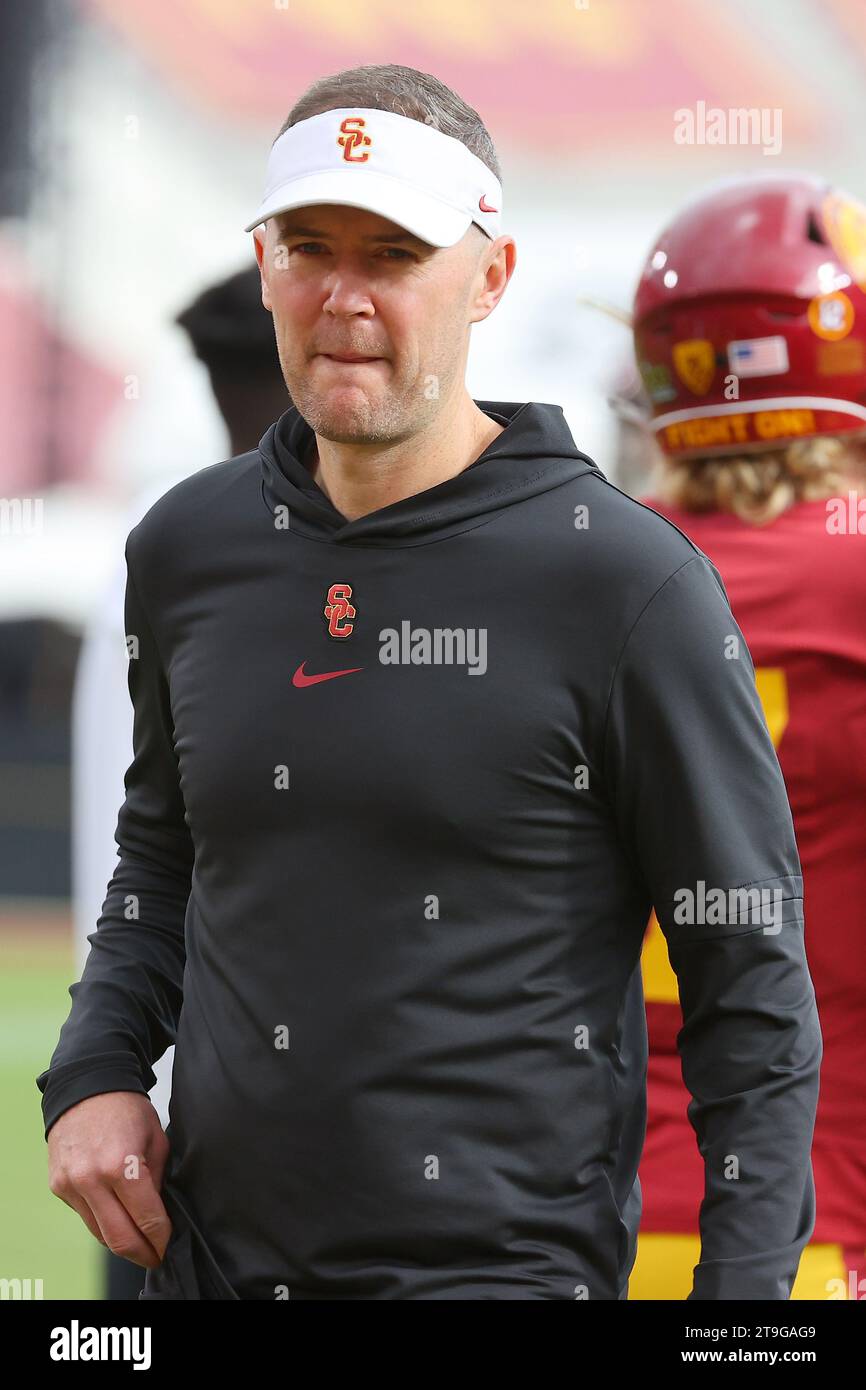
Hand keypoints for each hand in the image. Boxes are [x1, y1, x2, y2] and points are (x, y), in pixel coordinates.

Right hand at [47, 1091, 172, 1267]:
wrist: (86, 1087)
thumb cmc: (127, 1109)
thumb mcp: (157, 1139)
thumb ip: (158, 1180)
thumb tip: (160, 1214)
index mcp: (122, 1165)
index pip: (146, 1219)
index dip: (161, 1238)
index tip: (169, 1244)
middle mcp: (91, 1179)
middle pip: (119, 1238)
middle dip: (142, 1253)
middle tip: (156, 1256)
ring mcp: (71, 1184)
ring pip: (99, 1233)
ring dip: (121, 1241)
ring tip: (140, 1240)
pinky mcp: (58, 1186)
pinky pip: (84, 1216)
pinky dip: (102, 1221)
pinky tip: (117, 1215)